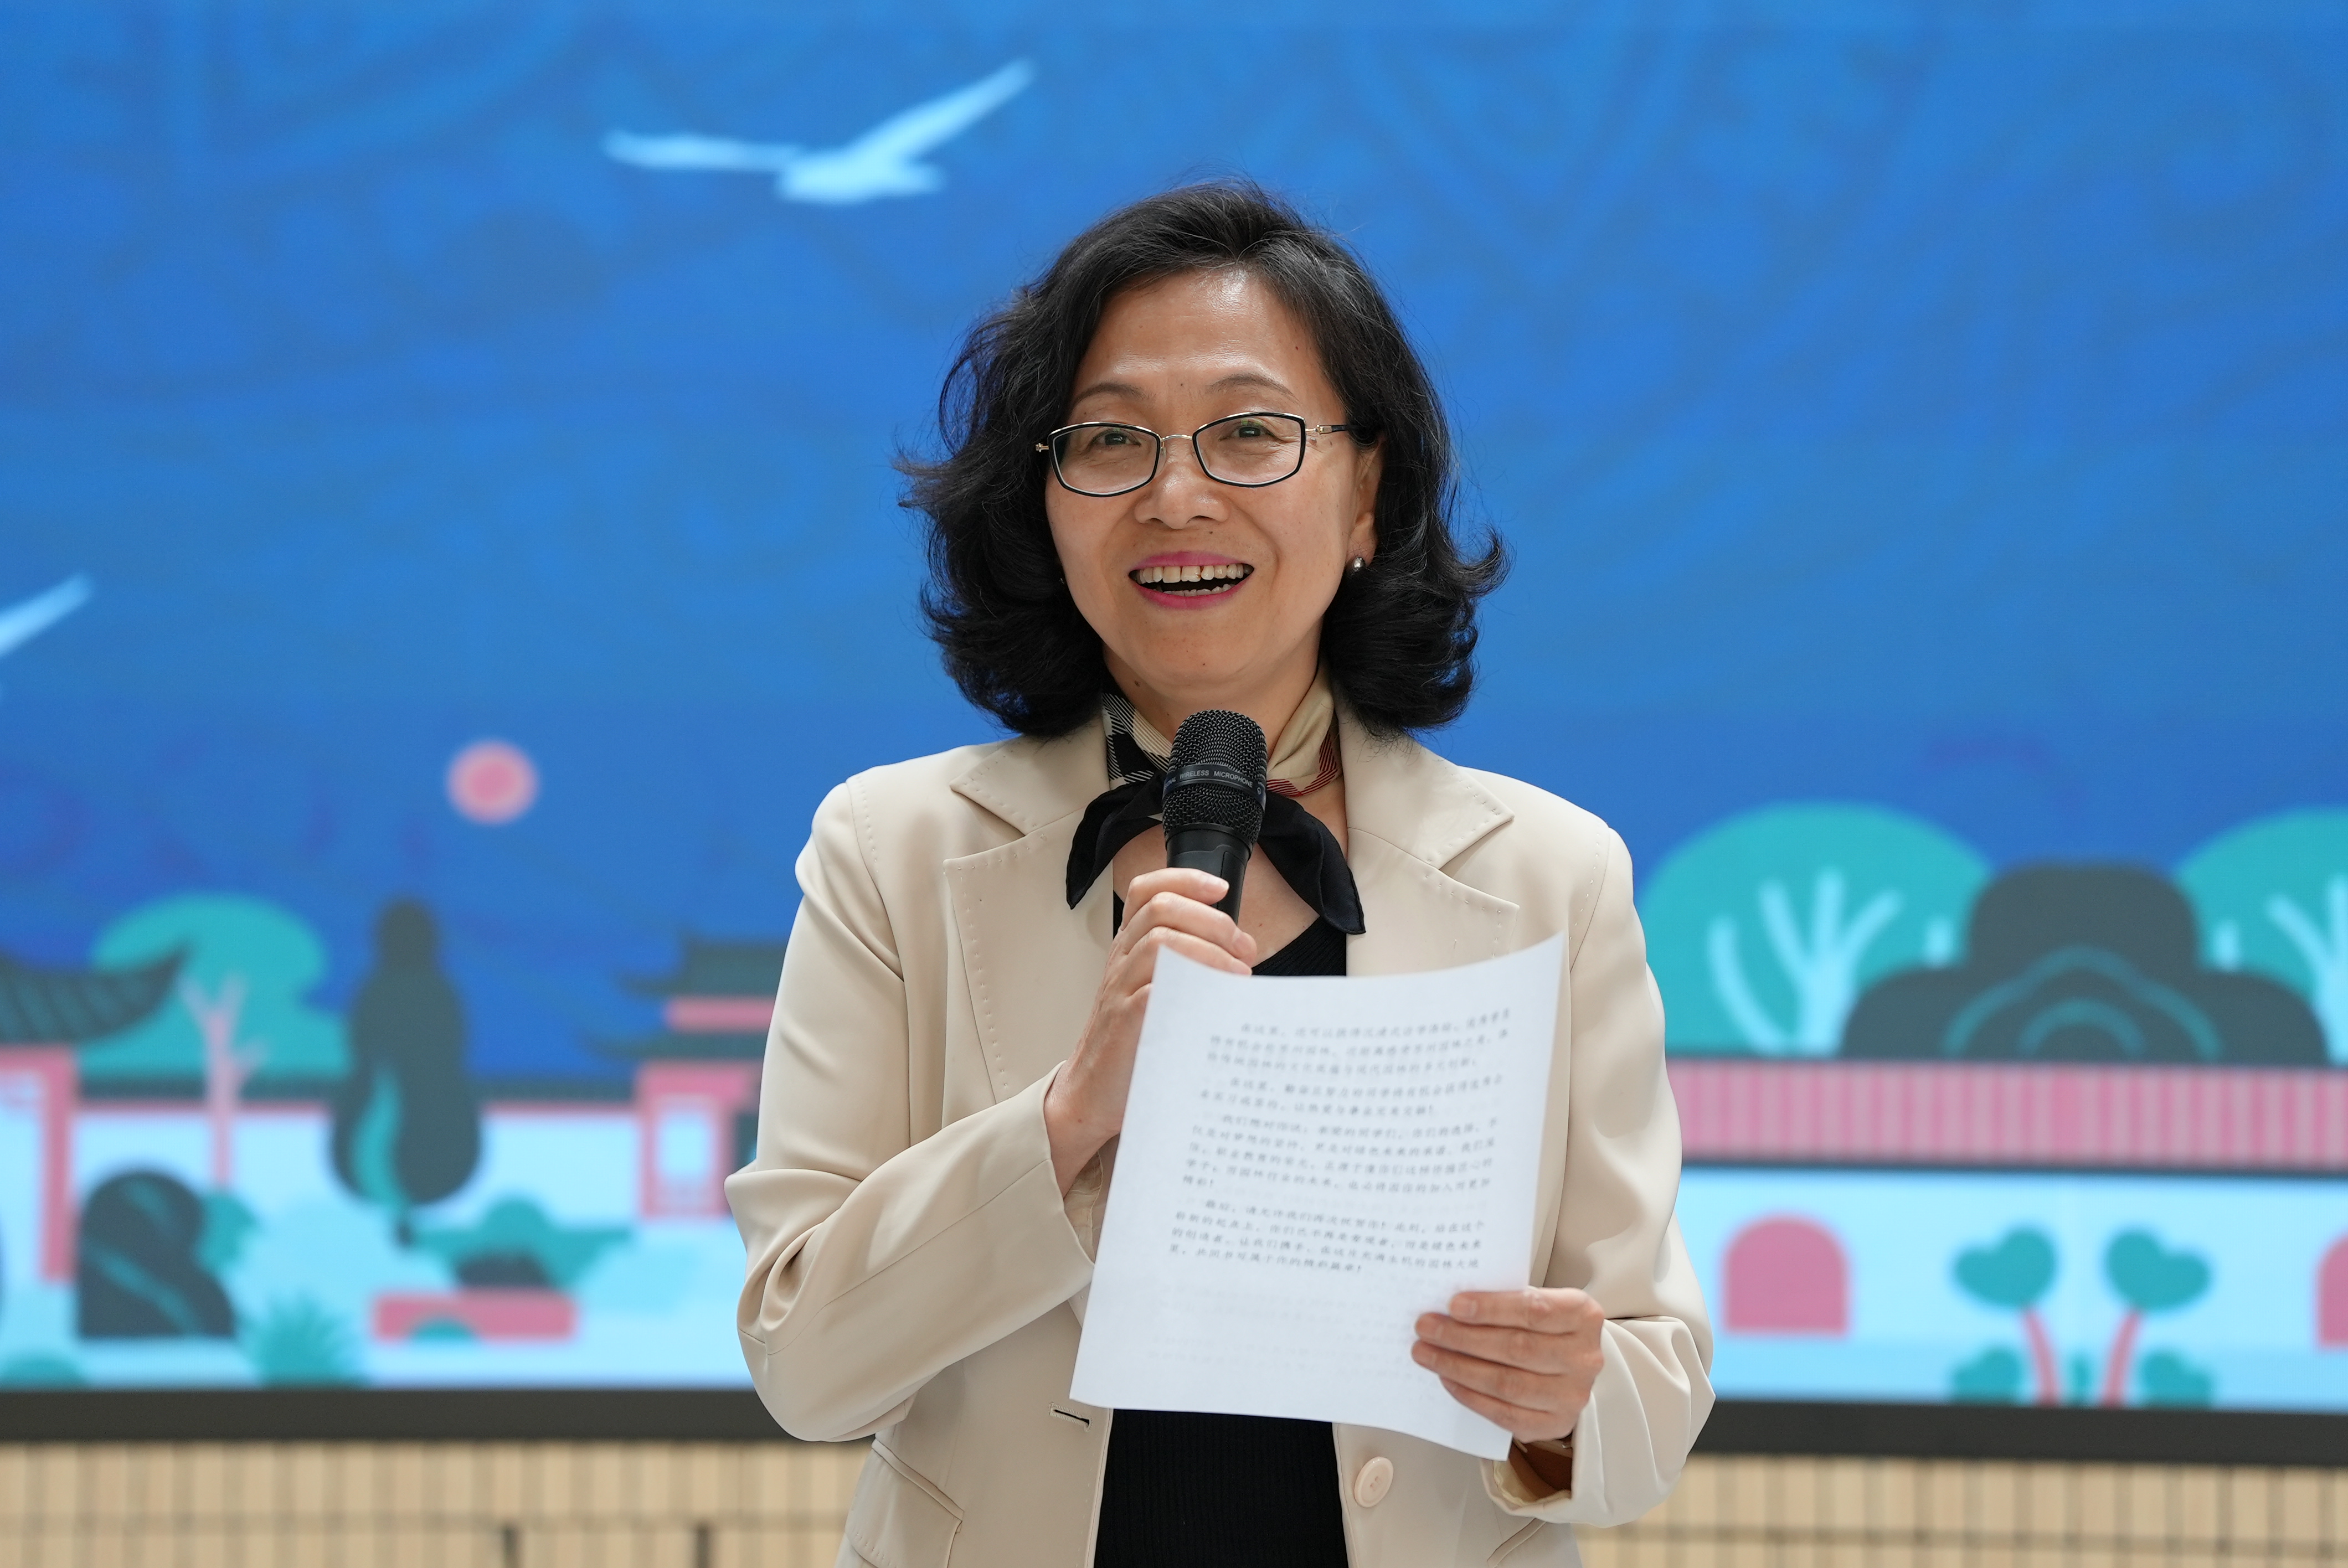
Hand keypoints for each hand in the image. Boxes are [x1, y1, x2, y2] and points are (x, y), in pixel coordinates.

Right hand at [1044, 866, 1255, 1192]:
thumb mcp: (1156, 995)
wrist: (1091, 1094)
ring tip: (1238, 975)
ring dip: (1210, 951)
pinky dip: (1192, 986)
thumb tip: (1243, 956)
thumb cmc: (1133, 1045)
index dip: (1184, 878)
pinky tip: (1218, 1000)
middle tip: (1244, 948)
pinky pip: (1154, 989)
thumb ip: (1187, 969)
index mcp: (1128, 950)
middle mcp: (1120, 962)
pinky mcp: (1125, 1023)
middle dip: (1212, 920)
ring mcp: (1119, 990)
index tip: (1221, 889)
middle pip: (1160, 908)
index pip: (1146, 891)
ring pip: (1159, 941)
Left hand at [1412, 1287, 1604, 1443]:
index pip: (1534, 1310)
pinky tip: (1449, 1379)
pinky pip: (1505, 1414)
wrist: (1570, 1363)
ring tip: (1427, 1353)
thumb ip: (1505, 1300)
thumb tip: (1451, 1306)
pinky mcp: (1555, 1423)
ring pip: (1507, 1383)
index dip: (1492, 1308)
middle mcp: (1583, 1358)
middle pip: (1516, 1348)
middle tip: (1427, 1328)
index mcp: (1582, 1316)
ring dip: (1459, 1367)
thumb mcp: (1537, 1301)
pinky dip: (1471, 1396)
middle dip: (1463, 1338)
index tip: (1454, 1305)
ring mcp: (1572, 1395)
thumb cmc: (1546, 1327)